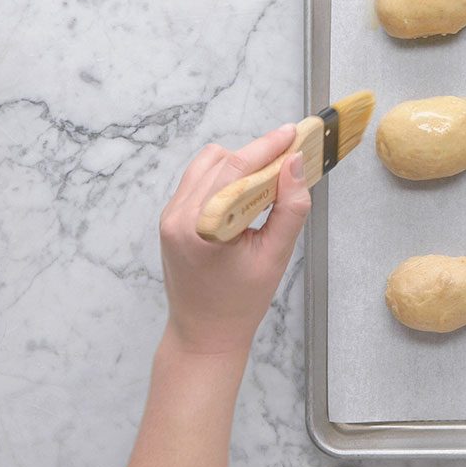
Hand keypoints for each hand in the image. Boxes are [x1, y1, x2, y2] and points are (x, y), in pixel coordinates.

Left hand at [157, 124, 312, 355]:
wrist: (204, 334)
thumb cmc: (240, 303)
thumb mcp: (276, 256)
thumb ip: (290, 207)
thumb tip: (295, 165)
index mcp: (200, 227)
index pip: (235, 169)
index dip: (267, 146)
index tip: (292, 133)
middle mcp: (177, 216)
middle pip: (220, 161)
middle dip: (258, 154)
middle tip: (290, 157)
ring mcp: (170, 216)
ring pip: (207, 165)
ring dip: (240, 165)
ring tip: (269, 181)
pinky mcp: (171, 218)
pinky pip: (199, 180)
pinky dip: (226, 178)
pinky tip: (248, 194)